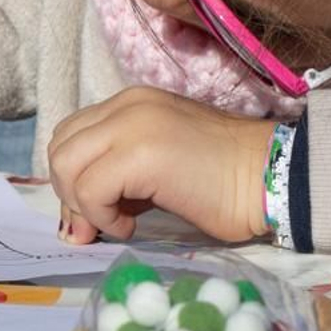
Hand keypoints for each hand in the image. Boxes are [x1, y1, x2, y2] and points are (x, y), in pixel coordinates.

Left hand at [47, 86, 272, 243]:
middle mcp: (127, 105)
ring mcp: (132, 124)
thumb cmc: (225, 180)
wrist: (270, 177)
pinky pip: (90, 189)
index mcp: (131, 104)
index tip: (96, 212)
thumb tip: (79, 219)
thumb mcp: (160, 168)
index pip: (73, 135)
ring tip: (120, 222)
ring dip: (84, 205)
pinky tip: (132, 226)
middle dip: (69, 194)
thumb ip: (120, 178)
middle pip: (60, 148)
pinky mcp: (140, 153)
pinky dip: (102, 217)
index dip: (73, 178)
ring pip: (65, 165)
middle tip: (100, 223)